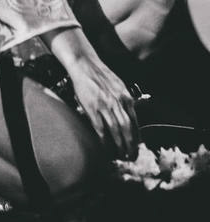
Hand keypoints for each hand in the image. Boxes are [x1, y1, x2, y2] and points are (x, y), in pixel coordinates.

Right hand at [45, 27, 138, 159]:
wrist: (85, 65)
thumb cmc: (100, 75)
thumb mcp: (118, 85)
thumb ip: (125, 99)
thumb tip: (130, 114)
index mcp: (126, 97)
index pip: (135, 122)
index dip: (137, 136)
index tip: (137, 146)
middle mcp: (117, 102)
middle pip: (127, 129)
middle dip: (130, 145)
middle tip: (131, 156)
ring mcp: (105, 106)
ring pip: (116, 131)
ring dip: (119, 145)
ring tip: (120, 155)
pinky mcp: (92, 108)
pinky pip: (100, 129)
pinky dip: (104, 140)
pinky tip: (105, 148)